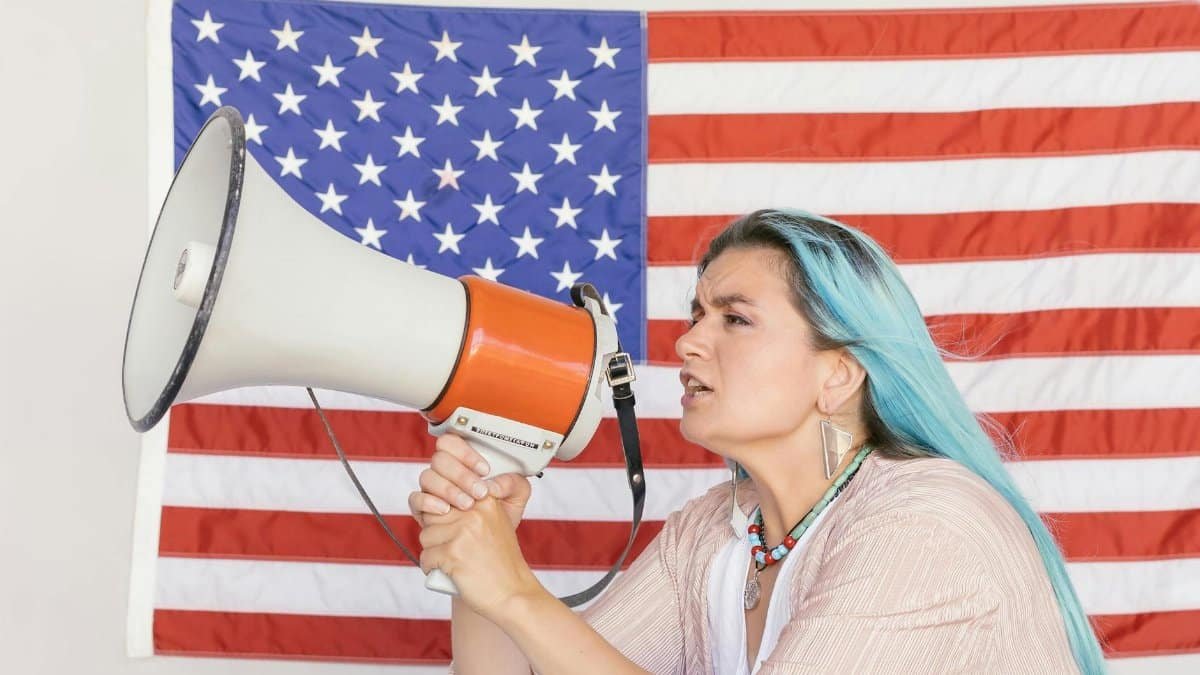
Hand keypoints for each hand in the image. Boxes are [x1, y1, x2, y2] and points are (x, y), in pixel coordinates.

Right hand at [407, 434, 531, 528]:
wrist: (492, 544)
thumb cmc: (502, 515)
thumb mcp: (516, 497)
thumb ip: (514, 483)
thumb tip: (494, 484)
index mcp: (464, 462)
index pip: (453, 443)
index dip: (465, 452)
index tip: (485, 470)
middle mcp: (445, 473)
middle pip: (440, 459)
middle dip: (461, 475)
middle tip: (480, 492)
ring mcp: (432, 490)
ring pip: (428, 477)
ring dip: (448, 489)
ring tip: (467, 505)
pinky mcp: (423, 509)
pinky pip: (415, 499)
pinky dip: (429, 502)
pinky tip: (445, 510)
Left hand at [417, 490, 546, 621]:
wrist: (513, 593)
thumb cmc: (500, 563)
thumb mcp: (493, 525)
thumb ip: (470, 510)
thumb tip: (433, 504)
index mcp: (485, 501)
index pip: (446, 499)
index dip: (446, 520)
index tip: (460, 535)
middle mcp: (474, 511)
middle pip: (433, 516)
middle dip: (438, 535)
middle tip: (456, 551)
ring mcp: (463, 532)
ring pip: (426, 536)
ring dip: (434, 553)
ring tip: (454, 563)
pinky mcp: (452, 553)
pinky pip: (426, 557)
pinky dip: (432, 569)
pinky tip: (450, 573)